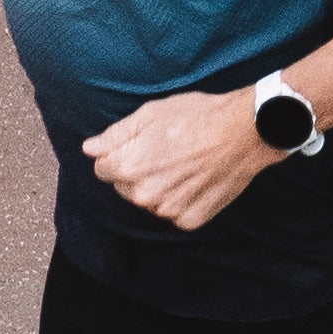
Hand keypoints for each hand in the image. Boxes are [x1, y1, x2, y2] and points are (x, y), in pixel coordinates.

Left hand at [84, 88, 274, 230]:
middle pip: (125, 186)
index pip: (102, 168)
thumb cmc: (196, 116)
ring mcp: (168, 210)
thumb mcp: (149, 114)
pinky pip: (174, 212)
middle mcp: (144, 195)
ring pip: (149, 200)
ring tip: (182, 163)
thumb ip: (114, 135)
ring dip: (158, 186)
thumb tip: (89, 149)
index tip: (139, 143)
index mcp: (128, 167)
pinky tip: (194, 179)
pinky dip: (180, 200)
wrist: (243, 132)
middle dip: (136, 170)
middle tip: (164, 150)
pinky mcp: (190, 220)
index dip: (117, 153)